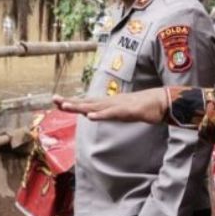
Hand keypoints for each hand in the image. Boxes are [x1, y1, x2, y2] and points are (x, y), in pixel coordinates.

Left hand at [52, 88, 167, 123]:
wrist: (160, 102)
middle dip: (70, 102)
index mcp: (108, 104)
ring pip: (95, 107)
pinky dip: (100, 115)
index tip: (57, 101)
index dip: (72, 102)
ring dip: (80, 107)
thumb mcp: (121, 112)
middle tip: (54, 99)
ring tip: (66, 106)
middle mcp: (109, 103)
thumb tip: (96, 114)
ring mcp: (117, 106)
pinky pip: (111, 114)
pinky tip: (90, 116)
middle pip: (87, 103)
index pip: (86, 103)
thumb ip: (109, 113)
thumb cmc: (142, 107)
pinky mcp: (126, 111)